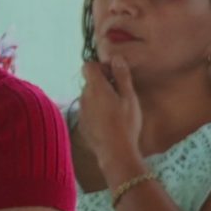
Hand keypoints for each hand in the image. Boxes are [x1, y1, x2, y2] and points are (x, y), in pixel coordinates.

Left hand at [76, 59, 145, 179]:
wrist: (115, 152)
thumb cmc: (125, 123)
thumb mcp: (129, 97)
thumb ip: (122, 76)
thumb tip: (115, 57)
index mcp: (95, 88)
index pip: (88, 66)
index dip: (101, 67)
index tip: (114, 75)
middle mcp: (84, 97)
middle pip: (90, 82)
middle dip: (103, 83)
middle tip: (120, 94)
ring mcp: (81, 111)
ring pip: (89, 97)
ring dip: (100, 98)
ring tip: (116, 109)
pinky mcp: (82, 124)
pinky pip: (88, 110)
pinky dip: (97, 111)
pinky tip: (110, 122)